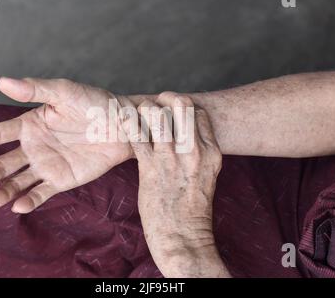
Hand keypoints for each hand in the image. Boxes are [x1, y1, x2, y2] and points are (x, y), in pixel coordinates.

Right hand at [0, 77, 131, 212]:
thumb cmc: (94, 103)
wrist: (122, 125)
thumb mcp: (64, 92)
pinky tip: (18, 205)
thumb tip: (2, 81)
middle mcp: (34, 146)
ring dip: (4, 190)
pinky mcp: (62, 180)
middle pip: (5, 161)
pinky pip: (41, 192)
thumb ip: (35, 90)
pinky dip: (29, 200)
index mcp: (30, 124)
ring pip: (18, 181)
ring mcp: (47, 164)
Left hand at [121, 92, 229, 277]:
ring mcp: (172, 157)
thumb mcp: (204, 176)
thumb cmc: (191, 209)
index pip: (199, 113)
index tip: (170, 109)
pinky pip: (136, 134)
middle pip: (182, 104)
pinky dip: (127, 123)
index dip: (182, 106)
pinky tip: (123, 120)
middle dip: (166, 98)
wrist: (183, 236)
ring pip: (157, 114)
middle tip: (154, 104)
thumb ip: (197, 154)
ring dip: (145, 109)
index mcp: (211, 152)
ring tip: (138, 113)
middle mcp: (194, 150)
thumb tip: (182, 138)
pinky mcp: (151, 167)